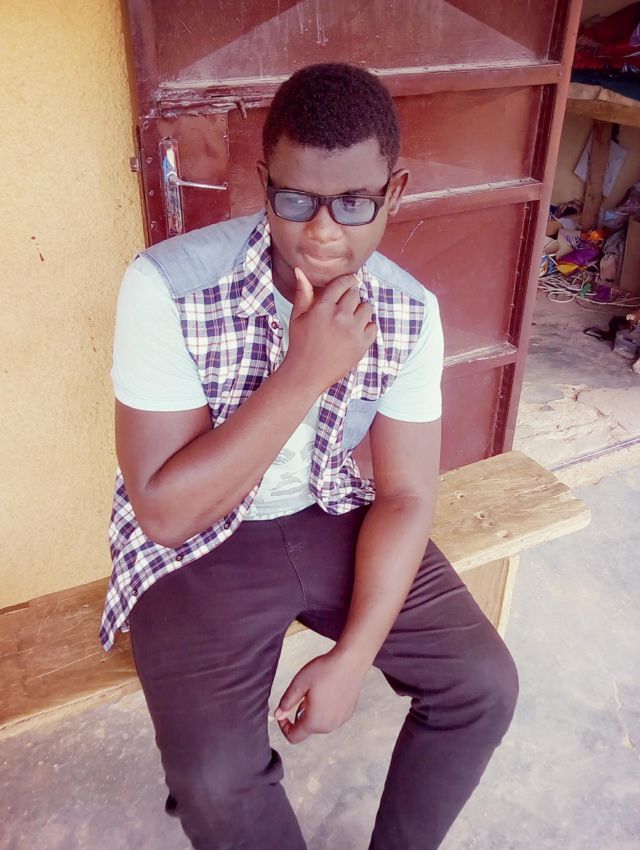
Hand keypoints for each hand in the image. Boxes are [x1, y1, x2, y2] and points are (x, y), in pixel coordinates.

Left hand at [274, 650, 366, 744]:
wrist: (351, 661)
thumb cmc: (326, 670)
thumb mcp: (299, 682)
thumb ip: (286, 701)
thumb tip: (278, 714)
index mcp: (314, 721)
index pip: (293, 737)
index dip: (284, 727)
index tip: (284, 713)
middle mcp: (329, 725)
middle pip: (307, 729)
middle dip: (299, 715)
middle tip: (302, 694)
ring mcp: (340, 720)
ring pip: (319, 723)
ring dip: (313, 712)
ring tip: (315, 691)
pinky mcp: (348, 713)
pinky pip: (331, 717)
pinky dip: (325, 709)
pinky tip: (327, 692)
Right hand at [284, 267, 376, 392]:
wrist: (306, 374)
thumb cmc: (300, 344)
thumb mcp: (297, 317)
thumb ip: (303, 293)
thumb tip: (300, 270)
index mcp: (323, 308)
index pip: (342, 284)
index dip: (348, 281)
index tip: (350, 282)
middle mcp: (340, 317)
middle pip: (355, 294)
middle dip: (351, 296)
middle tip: (345, 306)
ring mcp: (353, 331)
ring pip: (367, 308)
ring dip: (360, 310)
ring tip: (350, 319)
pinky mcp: (362, 345)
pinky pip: (373, 327)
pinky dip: (367, 327)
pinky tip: (355, 332)